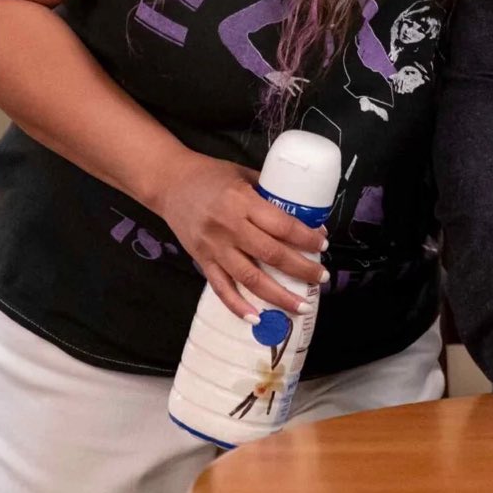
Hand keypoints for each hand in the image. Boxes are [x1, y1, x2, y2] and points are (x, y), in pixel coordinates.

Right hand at [146, 150, 328, 320]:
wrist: (169, 183)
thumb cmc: (210, 175)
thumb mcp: (243, 173)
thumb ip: (269, 192)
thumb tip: (303, 212)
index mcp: (243, 201)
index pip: (282, 225)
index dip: (306, 238)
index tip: (323, 244)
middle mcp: (230, 227)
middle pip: (271, 254)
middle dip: (301, 269)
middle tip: (321, 278)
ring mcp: (214, 247)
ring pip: (250, 278)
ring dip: (278, 296)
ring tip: (300, 306)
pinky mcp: (202, 260)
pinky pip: (222, 288)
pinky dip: (239, 306)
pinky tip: (257, 318)